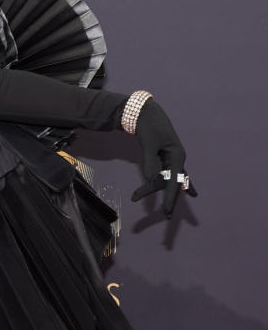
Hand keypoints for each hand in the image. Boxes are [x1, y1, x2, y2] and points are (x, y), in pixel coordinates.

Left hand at [130, 98, 197, 216]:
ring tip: (151, 204)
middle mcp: (177, 159)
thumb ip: (149, 160)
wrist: (145, 113)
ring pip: (167, 179)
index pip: (175, 181)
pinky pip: (166, 174)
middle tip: (167, 216)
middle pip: (172, 182)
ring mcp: (172, 159)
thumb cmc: (148, 126)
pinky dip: (167, 184)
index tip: (167, 211)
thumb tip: (149, 178)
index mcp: (177, 155)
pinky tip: (184, 192)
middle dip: (169, 198)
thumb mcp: (148, 143)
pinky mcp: (165, 157)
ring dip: (156, 190)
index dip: (171, 197)